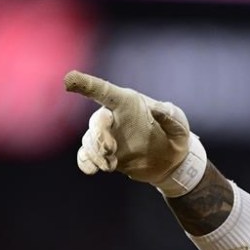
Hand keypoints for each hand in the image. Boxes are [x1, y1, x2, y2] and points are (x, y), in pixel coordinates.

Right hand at [64, 70, 205, 196]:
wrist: (171, 163)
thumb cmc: (176, 137)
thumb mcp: (179, 126)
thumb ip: (170, 116)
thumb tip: (156, 109)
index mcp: (129, 104)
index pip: (105, 91)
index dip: (87, 84)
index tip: (69, 79)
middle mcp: (113, 117)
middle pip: (96, 122)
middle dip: (99, 136)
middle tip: (111, 151)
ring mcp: (107, 136)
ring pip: (90, 141)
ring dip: (96, 154)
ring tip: (112, 165)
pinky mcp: (103, 154)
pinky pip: (85, 156)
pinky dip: (86, 162)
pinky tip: (92, 170)